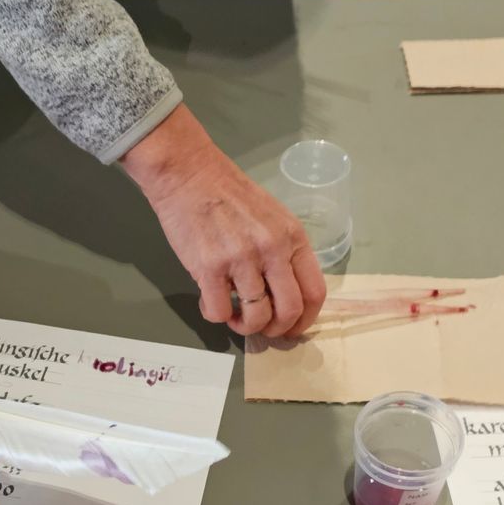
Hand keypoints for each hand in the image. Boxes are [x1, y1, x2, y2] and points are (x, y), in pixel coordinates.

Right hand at [121, 106, 327, 337]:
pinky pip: (219, 312)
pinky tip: (210, 302)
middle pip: (289, 311)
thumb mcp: (271, 218)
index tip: (291, 328)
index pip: (315, 292)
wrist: (189, 174)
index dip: (305, 320)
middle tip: (261, 328)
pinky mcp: (209, 268)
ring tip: (234, 315)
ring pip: (256, 318)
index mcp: (293, 237)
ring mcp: (241, 259)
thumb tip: (282, 295)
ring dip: (244, 326)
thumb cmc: (228, 194)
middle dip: (276, 330)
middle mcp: (272, 250)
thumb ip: (282, 253)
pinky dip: (216, 315)